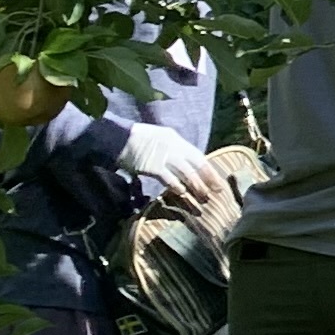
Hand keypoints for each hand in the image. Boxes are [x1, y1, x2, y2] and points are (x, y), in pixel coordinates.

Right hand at [117, 124, 233, 218]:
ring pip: (187, 173)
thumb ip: (173, 149)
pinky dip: (177, 187)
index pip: (198, 156)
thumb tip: (185, 164)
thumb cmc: (137, 139)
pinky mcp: (152, 166)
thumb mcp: (160, 138)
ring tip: (204, 197)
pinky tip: (183, 194)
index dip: (208, 169)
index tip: (217, 180)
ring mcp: (164, 156)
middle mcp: (174, 146)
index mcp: (176, 139)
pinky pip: (169, 179)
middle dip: (209, 179)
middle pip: (197, 164)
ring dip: (196, 186)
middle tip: (217, 191)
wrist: (116, 138)